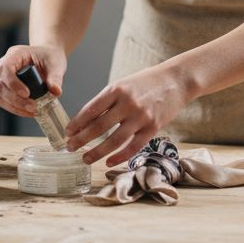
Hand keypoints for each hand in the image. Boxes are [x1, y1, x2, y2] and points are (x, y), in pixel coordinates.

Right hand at [0, 44, 66, 116]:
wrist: (48, 59)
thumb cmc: (49, 57)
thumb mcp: (55, 65)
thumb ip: (55, 78)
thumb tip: (56, 92)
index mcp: (15, 54)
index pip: (5, 68)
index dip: (13, 83)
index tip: (27, 94)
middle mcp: (4, 66)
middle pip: (0, 85)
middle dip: (15, 99)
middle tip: (33, 106)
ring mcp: (3, 78)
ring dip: (14, 106)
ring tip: (32, 110)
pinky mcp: (6, 89)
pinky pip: (4, 102)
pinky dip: (15, 109)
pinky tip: (28, 112)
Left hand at [63, 64, 190, 166]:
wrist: (176, 80)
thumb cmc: (146, 82)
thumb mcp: (123, 84)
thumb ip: (107, 101)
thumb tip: (86, 121)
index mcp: (116, 89)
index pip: (91, 109)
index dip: (77, 123)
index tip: (67, 132)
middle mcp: (128, 103)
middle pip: (99, 127)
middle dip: (81, 140)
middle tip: (70, 148)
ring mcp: (141, 117)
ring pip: (114, 140)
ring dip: (97, 152)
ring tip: (85, 158)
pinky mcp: (153, 128)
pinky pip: (133, 147)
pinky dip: (119, 157)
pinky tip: (108, 162)